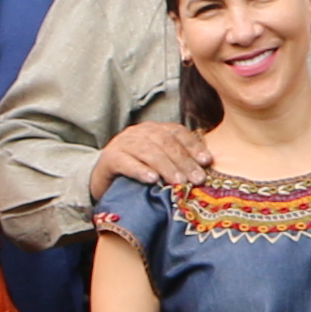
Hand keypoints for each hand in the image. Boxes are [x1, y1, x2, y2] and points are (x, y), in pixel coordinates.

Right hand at [86, 119, 205, 197]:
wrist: (104, 179)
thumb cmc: (137, 171)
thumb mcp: (159, 163)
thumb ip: (178, 161)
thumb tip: (205, 169)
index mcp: (154, 129)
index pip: (177, 132)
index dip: (193, 145)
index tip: (207, 161)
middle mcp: (139, 132)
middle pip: (165, 142)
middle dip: (183, 160)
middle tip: (197, 178)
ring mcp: (123, 144)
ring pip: (148, 151)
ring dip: (166, 167)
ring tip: (179, 182)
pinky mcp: (109, 158)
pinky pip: (126, 163)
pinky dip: (140, 171)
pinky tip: (152, 180)